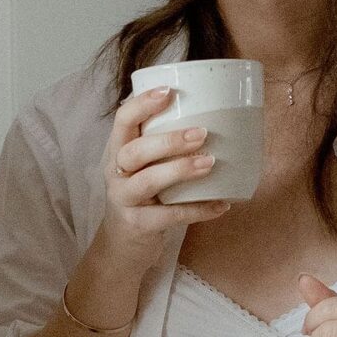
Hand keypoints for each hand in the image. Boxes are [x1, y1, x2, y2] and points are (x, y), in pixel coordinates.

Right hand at [96, 85, 231, 270]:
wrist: (122, 245)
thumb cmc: (143, 196)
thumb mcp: (144, 167)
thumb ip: (162, 145)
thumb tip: (215, 118)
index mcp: (118, 150)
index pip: (122, 120)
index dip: (142, 104)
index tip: (169, 91)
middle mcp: (116, 172)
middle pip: (135, 151)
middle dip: (169, 140)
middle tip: (202, 133)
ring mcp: (124, 200)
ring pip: (148, 181)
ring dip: (180, 170)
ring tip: (210, 163)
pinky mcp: (138, 225)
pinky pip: (169, 216)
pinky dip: (197, 210)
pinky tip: (221, 205)